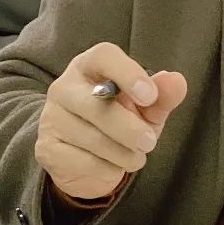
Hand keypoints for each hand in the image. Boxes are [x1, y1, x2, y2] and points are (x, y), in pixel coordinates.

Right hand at [35, 42, 186, 199]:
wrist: (89, 158)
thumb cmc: (124, 119)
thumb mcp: (148, 107)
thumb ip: (163, 94)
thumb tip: (176, 81)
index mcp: (91, 65)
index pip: (104, 56)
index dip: (128, 73)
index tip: (150, 96)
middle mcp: (65, 86)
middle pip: (96, 103)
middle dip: (129, 127)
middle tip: (150, 141)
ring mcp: (51, 117)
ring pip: (91, 137)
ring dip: (122, 152)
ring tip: (136, 156)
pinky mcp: (46, 147)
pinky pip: (81, 160)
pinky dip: (106, 168)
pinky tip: (113, 165)